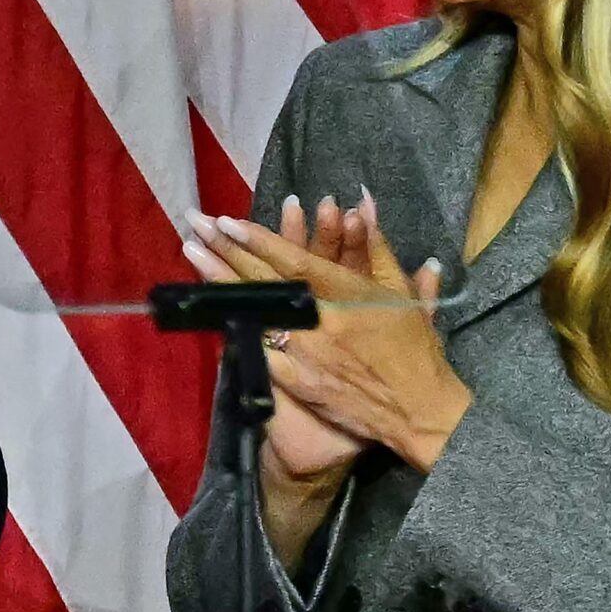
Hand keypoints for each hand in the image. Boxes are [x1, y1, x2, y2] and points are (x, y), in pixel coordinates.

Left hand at [199, 190, 470, 471]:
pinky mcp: (296, 383)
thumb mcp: (400, 293)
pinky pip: (258, 352)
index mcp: (347, 295)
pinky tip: (206, 309)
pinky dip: (234, 328)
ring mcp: (304, 354)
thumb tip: (362, 201)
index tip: (227, 220)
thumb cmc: (413, 348)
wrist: (418, 411)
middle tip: (195, 225)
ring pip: (254, 312)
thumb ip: (376, 246)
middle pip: (264, 281)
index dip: (259, 239)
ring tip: (191, 255)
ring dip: (219, 283)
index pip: (294, 261)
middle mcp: (320, 321)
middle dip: (226, 250)